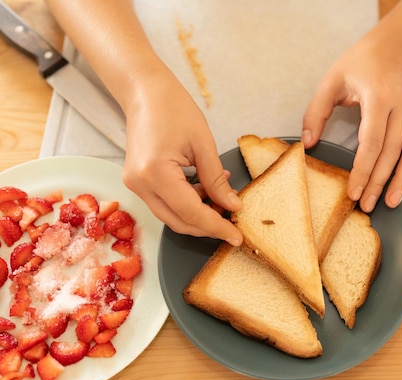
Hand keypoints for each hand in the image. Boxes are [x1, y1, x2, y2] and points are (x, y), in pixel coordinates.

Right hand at [121, 70, 242, 243]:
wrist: (145, 91)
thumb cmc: (174, 108)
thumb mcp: (204, 144)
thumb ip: (216, 180)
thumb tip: (232, 206)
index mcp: (155, 172)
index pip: (191, 213)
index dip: (217, 227)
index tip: (237, 237)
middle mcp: (140, 184)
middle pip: (179, 222)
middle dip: (208, 227)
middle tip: (233, 225)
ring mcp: (135, 184)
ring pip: (171, 216)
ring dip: (198, 215)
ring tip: (223, 200)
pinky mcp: (138, 181)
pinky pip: (165, 203)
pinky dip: (187, 203)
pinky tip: (205, 189)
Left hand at [302, 28, 401, 212]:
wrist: (393, 48)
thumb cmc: (359, 64)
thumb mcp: (331, 80)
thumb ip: (316, 111)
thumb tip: (308, 144)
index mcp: (378, 97)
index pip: (372, 141)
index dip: (363, 170)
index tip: (352, 191)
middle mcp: (401, 107)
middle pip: (392, 152)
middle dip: (379, 182)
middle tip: (366, 206)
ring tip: (392, 203)